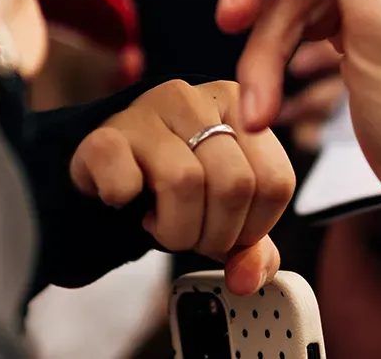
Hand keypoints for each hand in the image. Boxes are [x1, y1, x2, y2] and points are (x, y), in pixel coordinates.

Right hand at [71, 79, 295, 293]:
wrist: (108, 166)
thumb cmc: (172, 183)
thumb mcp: (223, 211)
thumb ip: (251, 247)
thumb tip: (248, 279)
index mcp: (239, 109)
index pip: (276, 182)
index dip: (254, 227)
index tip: (228, 230)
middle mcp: (195, 100)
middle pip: (234, 185)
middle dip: (215, 234)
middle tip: (191, 233)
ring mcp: (147, 110)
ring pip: (185, 183)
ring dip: (174, 229)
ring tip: (160, 223)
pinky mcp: (104, 133)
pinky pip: (124, 179)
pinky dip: (125, 203)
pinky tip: (124, 200)